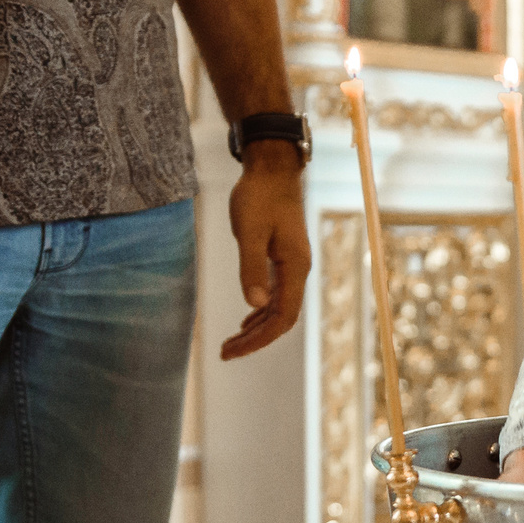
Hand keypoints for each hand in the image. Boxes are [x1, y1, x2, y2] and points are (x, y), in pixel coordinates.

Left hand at [221, 148, 309, 359]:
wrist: (272, 170)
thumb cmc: (259, 197)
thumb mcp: (250, 232)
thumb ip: (251, 268)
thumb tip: (253, 305)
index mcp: (294, 267)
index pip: (283, 316)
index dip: (260, 339)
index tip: (234, 350)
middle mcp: (298, 270)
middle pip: (282, 318)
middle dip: (255, 339)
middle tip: (225, 353)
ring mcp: (292, 265)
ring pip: (279, 309)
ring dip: (257, 329)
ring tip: (231, 343)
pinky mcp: (283, 258)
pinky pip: (276, 295)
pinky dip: (261, 312)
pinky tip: (247, 319)